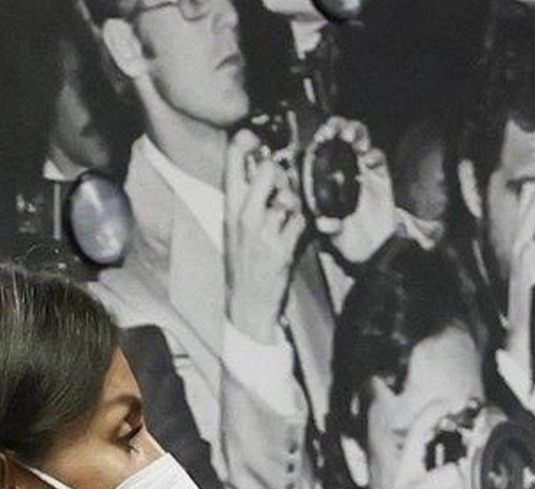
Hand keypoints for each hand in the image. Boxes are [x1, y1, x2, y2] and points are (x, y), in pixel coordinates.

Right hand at [224, 130, 305, 340]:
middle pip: (267, 170)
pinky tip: (297, 233)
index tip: (256, 138)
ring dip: (296, 204)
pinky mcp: (282, 248)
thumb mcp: (232, 228)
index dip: (247, 140)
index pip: (232, 160)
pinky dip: (304, 226)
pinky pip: (301, 223)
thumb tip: (255, 168)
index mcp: (230, 208)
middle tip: (283, 184)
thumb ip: (244, 199)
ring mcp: (263, 232)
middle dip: (280, 173)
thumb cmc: (242, 266)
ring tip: (290, 216)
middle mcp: (244, 216)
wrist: (247, 304)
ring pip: (289, 197)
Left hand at [311, 117, 394, 264]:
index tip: (320, 138)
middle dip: (339, 127)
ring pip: (362, 140)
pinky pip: (379, 159)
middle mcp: (348, 169)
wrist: (372, 252)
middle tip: (333, 132)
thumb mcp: (335, 235)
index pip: (326, 148)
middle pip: (344, 135)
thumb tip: (323, 223)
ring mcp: (366, 172)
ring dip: (357, 134)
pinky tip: (366, 160)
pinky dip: (373, 156)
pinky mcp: (383, 178)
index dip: (323, 138)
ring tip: (351, 139)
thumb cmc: (349, 239)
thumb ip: (330, 227)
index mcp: (331, 177)